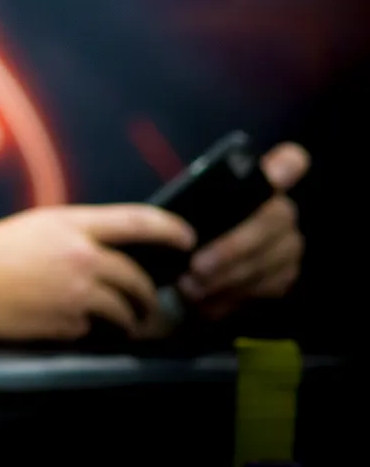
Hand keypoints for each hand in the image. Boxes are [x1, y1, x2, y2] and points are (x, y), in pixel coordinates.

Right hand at [0, 204, 195, 341]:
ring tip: (122, 325)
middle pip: (137, 278)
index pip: (139, 221)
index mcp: (70, 224)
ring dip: (129, 320)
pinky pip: (95, 330)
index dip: (171, 230)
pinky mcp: (67, 323)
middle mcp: (80, 256)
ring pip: (125, 310)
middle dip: (149, 295)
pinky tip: (72, 327)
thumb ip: (73, 237)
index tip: (188, 239)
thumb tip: (110, 255)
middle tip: (151, 304)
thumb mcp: (34, 229)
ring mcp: (76, 292)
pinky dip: (92, 331)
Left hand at [178, 143, 307, 320]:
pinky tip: (207, 304)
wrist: (189, 272)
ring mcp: (289, 245)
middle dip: (231, 249)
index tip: (273, 174)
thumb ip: (190, 202)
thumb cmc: (185, 232)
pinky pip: (266, 290)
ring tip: (191, 289)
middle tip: (196, 268)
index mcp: (258, 185)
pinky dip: (232, 299)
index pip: (289, 163)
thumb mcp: (182, 212)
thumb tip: (177, 210)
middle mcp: (282, 212)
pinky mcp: (285, 276)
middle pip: (271, 223)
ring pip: (268, 262)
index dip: (286, 166)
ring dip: (227, 280)